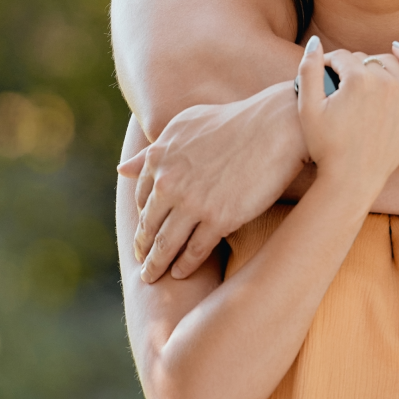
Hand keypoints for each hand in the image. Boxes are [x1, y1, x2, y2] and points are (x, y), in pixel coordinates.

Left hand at [121, 83, 305, 282]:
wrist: (277, 126)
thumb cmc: (236, 121)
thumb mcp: (187, 125)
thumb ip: (154, 151)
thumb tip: (122, 169)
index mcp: (160, 157)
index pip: (142, 198)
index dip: (143, 218)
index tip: (147, 232)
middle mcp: (169, 181)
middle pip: (149, 225)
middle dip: (143, 248)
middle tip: (143, 265)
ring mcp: (193, 202)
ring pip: (167, 244)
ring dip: (157, 264)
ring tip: (154, 277)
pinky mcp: (219, 218)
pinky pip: (195, 250)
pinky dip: (185, 265)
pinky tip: (180, 273)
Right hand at [297, 37, 398, 193]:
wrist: (353, 179)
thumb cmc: (327, 146)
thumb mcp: (309, 108)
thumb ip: (308, 69)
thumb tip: (315, 41)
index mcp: (358, 80)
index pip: (343, 57)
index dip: (330, 63)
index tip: (325, 72)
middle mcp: (386, 83)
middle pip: (366, 60)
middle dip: (352, 66)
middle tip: (343, 80)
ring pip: (390, 63)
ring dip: (377, 64)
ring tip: (365, 72)